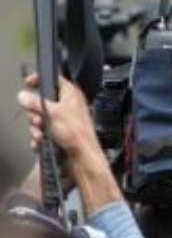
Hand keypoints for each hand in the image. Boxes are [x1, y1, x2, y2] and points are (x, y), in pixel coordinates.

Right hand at [18, 74, 121, 214]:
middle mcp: (69, 106)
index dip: (41, 79)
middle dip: (36, 112)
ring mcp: (64, 121)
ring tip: (41, 133)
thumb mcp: (52, 112)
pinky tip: (42, 141)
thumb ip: (36, 102)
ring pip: (40, 119)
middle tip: (38, 119)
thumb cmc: (76, 133)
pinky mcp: (59, 135)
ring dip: (37, 127)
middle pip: (43, 102)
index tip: (28, 82)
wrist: (82, 158)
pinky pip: (42, 132)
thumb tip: (24, 95)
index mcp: (72, 95)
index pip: (55, 79)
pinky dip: (40, 137)